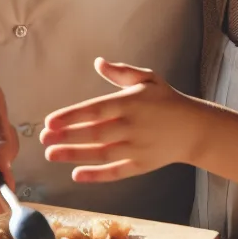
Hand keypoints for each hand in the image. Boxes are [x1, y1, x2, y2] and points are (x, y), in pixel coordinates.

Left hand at [39, 58, 202, 181]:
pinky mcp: (142, 165)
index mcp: (131, 102)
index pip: (95, 110)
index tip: (50, 120)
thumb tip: (98, 62)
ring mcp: (137, 148)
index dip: (72, 116)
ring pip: (101, 154)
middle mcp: (133, 126)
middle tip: (42, 139)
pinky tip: (77, 175)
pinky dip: (97, 175)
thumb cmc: (167, 100)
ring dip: (74, 155)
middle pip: (94, 133)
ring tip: (51, 155)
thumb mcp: (148, 78)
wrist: (195, 128)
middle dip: (66, 136)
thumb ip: (121, 72)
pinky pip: (116, 172)